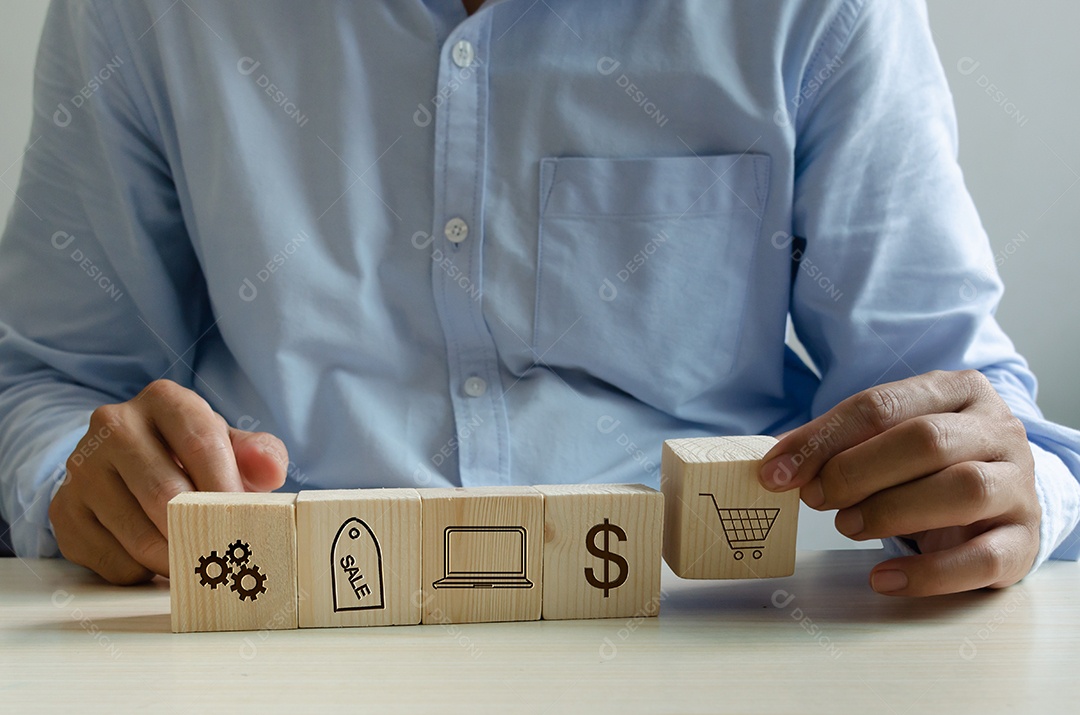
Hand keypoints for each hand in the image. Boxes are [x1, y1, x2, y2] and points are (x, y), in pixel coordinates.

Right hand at [49, 379, 287, 584]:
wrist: (125, 461)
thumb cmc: (189, 453)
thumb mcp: (227, 443)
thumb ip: (258, 453)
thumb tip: (270, 470)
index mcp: (163, 400)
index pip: (201, 444)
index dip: (228, 489)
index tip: (247, 521)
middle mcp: (114, 425)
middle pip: (165, 494)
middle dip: (202, 532)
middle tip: (228, 556)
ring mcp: (82, 468)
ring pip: (137, 534)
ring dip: (176, 559)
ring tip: (200, 564)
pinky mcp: (64, 509)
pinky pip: (111, 559)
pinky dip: (143, 571)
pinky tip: (157, 561)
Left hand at [759, 370, 1039, 595]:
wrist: (1001, 495)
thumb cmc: (930, 463)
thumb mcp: (889, 437)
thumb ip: (838, 445)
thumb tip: (776, 468)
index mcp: (958, 391)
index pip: (881, 405)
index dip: (823, 440)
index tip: (776, 472)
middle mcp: (998, 430)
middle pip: (926, 441)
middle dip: (856, 471)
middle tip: (814, 499)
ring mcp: (1018, 486)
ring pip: (963, 490)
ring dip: (892, 511)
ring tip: (848, 527)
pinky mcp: (1024, 542)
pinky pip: (983, 559)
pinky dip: (928, 574)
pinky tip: (884, 578)